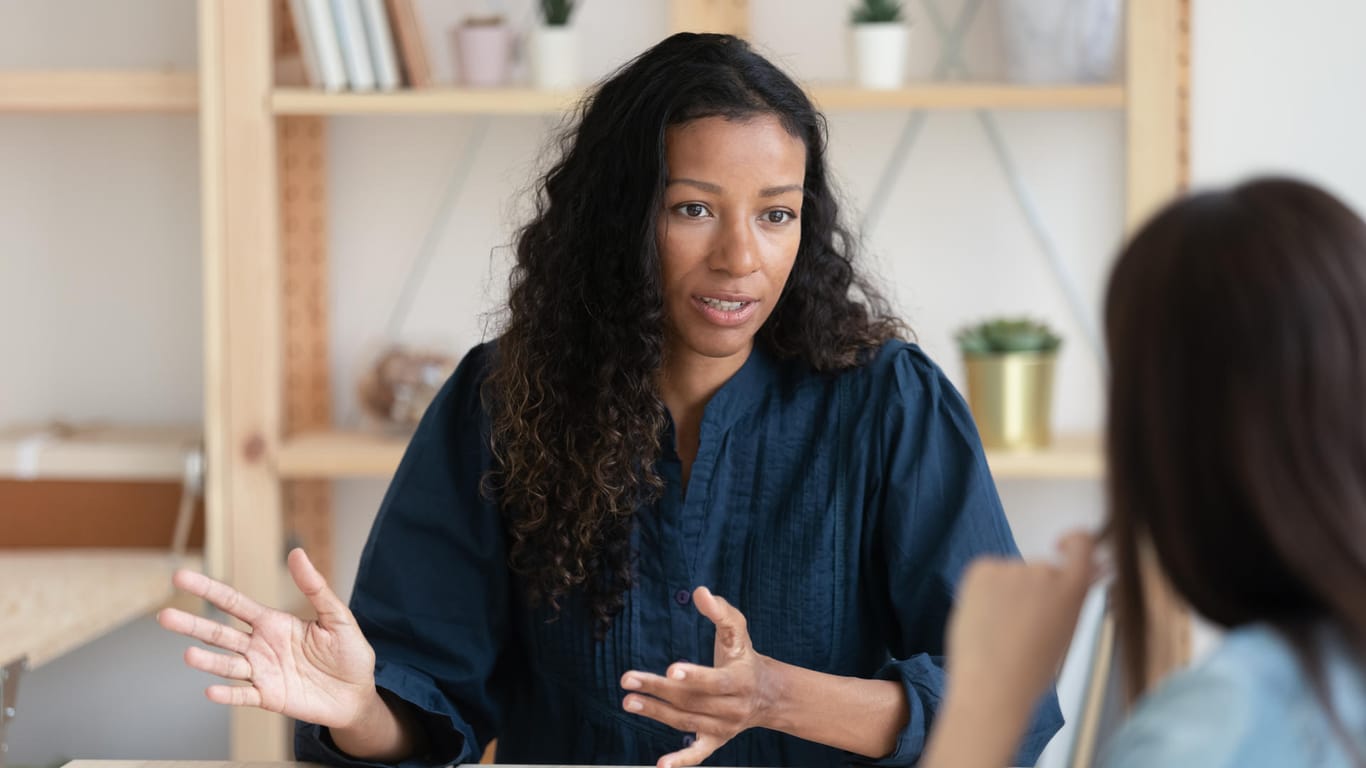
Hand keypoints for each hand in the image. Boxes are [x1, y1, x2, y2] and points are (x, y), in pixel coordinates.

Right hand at [158, 547, 377, 728]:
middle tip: (164, 616)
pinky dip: (228, 695)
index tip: (180, 577)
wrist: (357, 694)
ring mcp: (261, 672)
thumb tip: (297, 553)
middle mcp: (260, 646)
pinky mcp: (268, 697)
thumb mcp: (337, 616)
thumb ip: (315, 588)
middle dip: (193, 625)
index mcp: (273, 623)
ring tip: (189, 655)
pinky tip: (212, 691)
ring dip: (208, 661)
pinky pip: (243, 696)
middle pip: (219, 633)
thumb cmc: (349, 653)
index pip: (233, 603)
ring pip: (227, 665)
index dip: (208, 589)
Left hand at [621, 587, 777, 767]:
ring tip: (629, 701)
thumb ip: (721, 611)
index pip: (715, 682)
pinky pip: (699, 754)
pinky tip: (661, 765)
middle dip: (659, 691)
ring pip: (687, 722)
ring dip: (656, 713)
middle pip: (692, 701)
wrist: (768, 693)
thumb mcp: (738, 631)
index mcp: (740, 680)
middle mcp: (733, 707)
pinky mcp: (716, 740)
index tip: (671, 669)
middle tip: (628, 681)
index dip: (694, 677)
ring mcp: (724, 726)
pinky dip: (682, 761)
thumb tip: (700, 592)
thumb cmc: (744, 656)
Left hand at [945, 531, 1100, 711]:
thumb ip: (1076, 596)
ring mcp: (1012, 567)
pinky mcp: (982, 568)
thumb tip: (1098, 567)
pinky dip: (982, 591)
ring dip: (1005, 593)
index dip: (1072, 541)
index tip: (1060, 546)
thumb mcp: (1066, 630)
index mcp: (1073, 587)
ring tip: (998, 631)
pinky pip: (985, 574)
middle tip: (1019, 627)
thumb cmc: (1032, 670)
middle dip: (1030, 590)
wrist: (992, 685)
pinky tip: (982, 619)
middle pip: (1039, 570)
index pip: (1081, 543)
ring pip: (1010, 575)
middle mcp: (1045, 569)